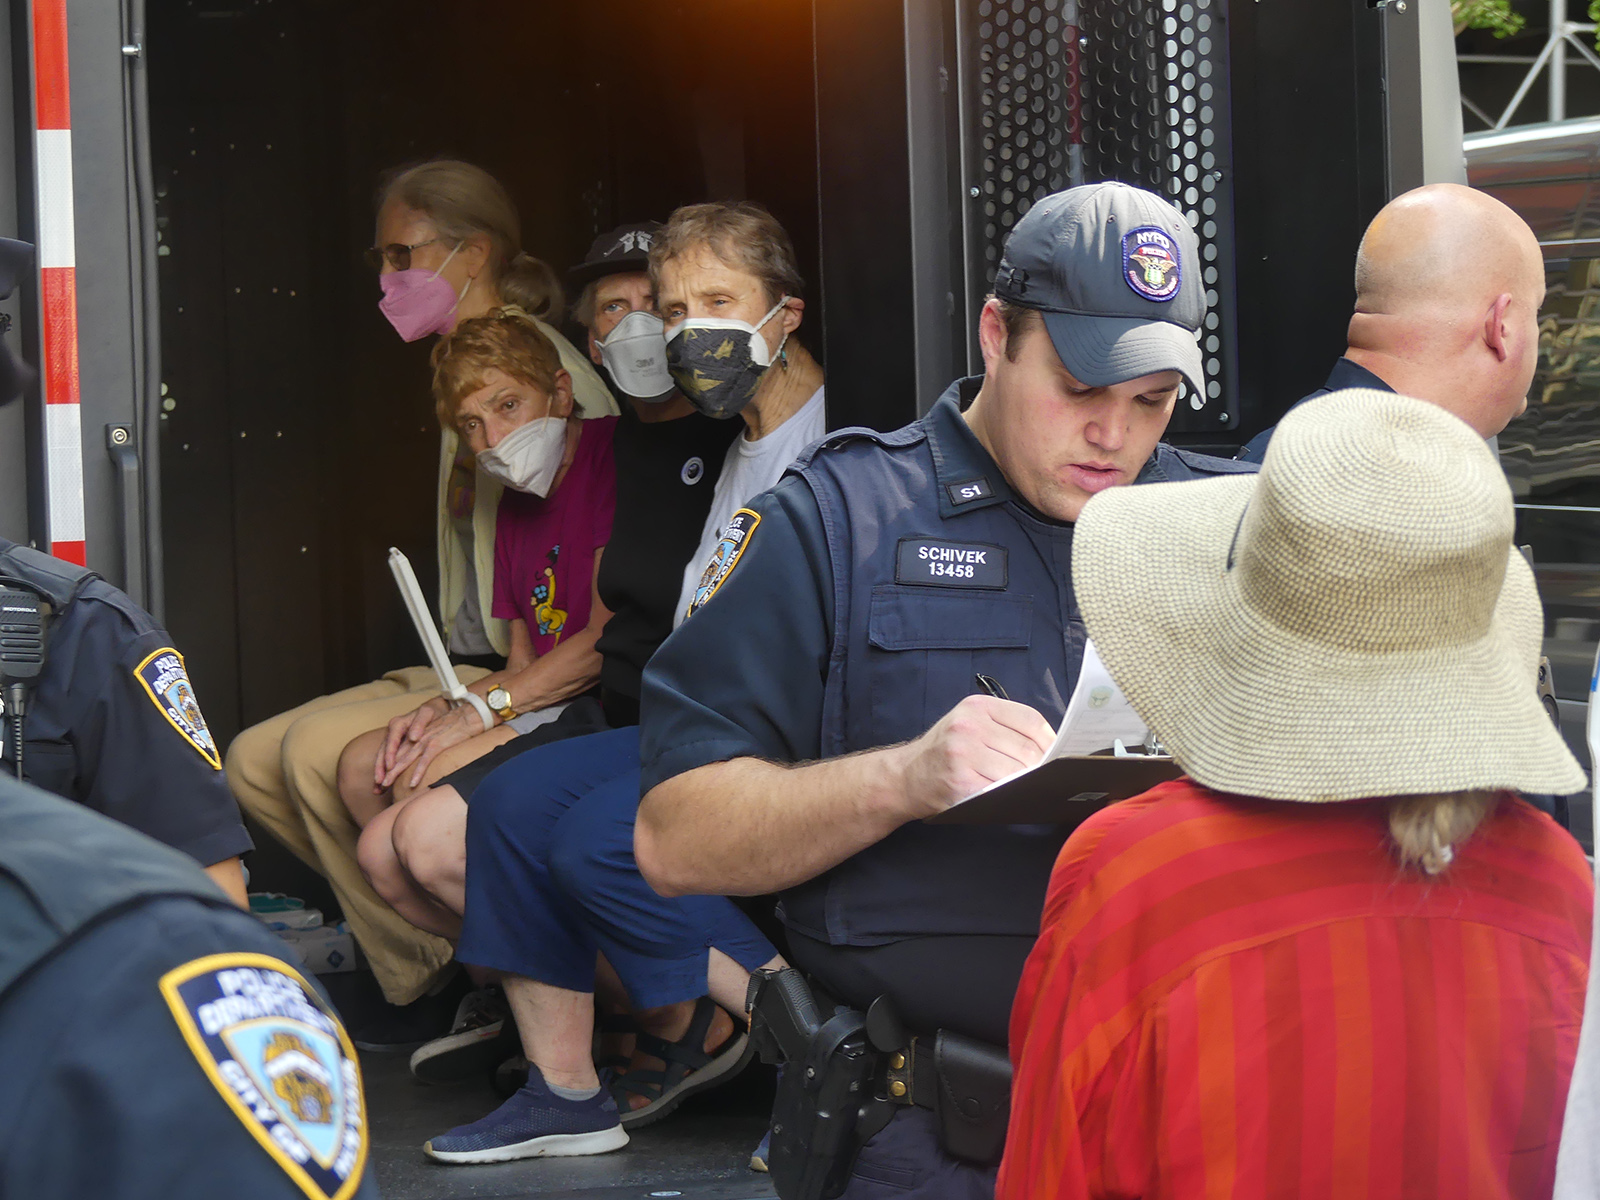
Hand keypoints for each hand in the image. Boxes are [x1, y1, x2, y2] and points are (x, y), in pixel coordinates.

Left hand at [380, 702, 484, 791]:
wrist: (468, 716)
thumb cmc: (452, 727)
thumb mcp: (431, 734)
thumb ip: (421, 745)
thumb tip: (415, 761)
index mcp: (413, 735)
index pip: (394, 753)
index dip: (384, 767)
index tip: (379, 783)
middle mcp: (416, 737)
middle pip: (396, 757)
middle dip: (385, 773)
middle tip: (376, 788)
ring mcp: (425, 740)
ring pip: (406, 758)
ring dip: (395, 773)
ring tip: (385, 785)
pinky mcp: (437, 744)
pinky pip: (425, 760)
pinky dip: (418, 772)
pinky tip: (413, 783)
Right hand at [893, 695, 1053, 818]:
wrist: (905, 776)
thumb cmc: (945, 752)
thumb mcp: (969, 725)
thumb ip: (1004, 728)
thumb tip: (1051, 748)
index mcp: (977, 706)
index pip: (1030, 719)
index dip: (1050, 740)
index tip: (1057, 754)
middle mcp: (969, 725)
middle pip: (1027, 748)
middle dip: (1040, 767)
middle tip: (1043, 777)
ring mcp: (963, 753)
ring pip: (1017, 771)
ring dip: (1026, 783)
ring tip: (1026, 787)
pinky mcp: (961, 781)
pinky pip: (1001, 790)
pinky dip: (1011, 796)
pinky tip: (1009, 797)